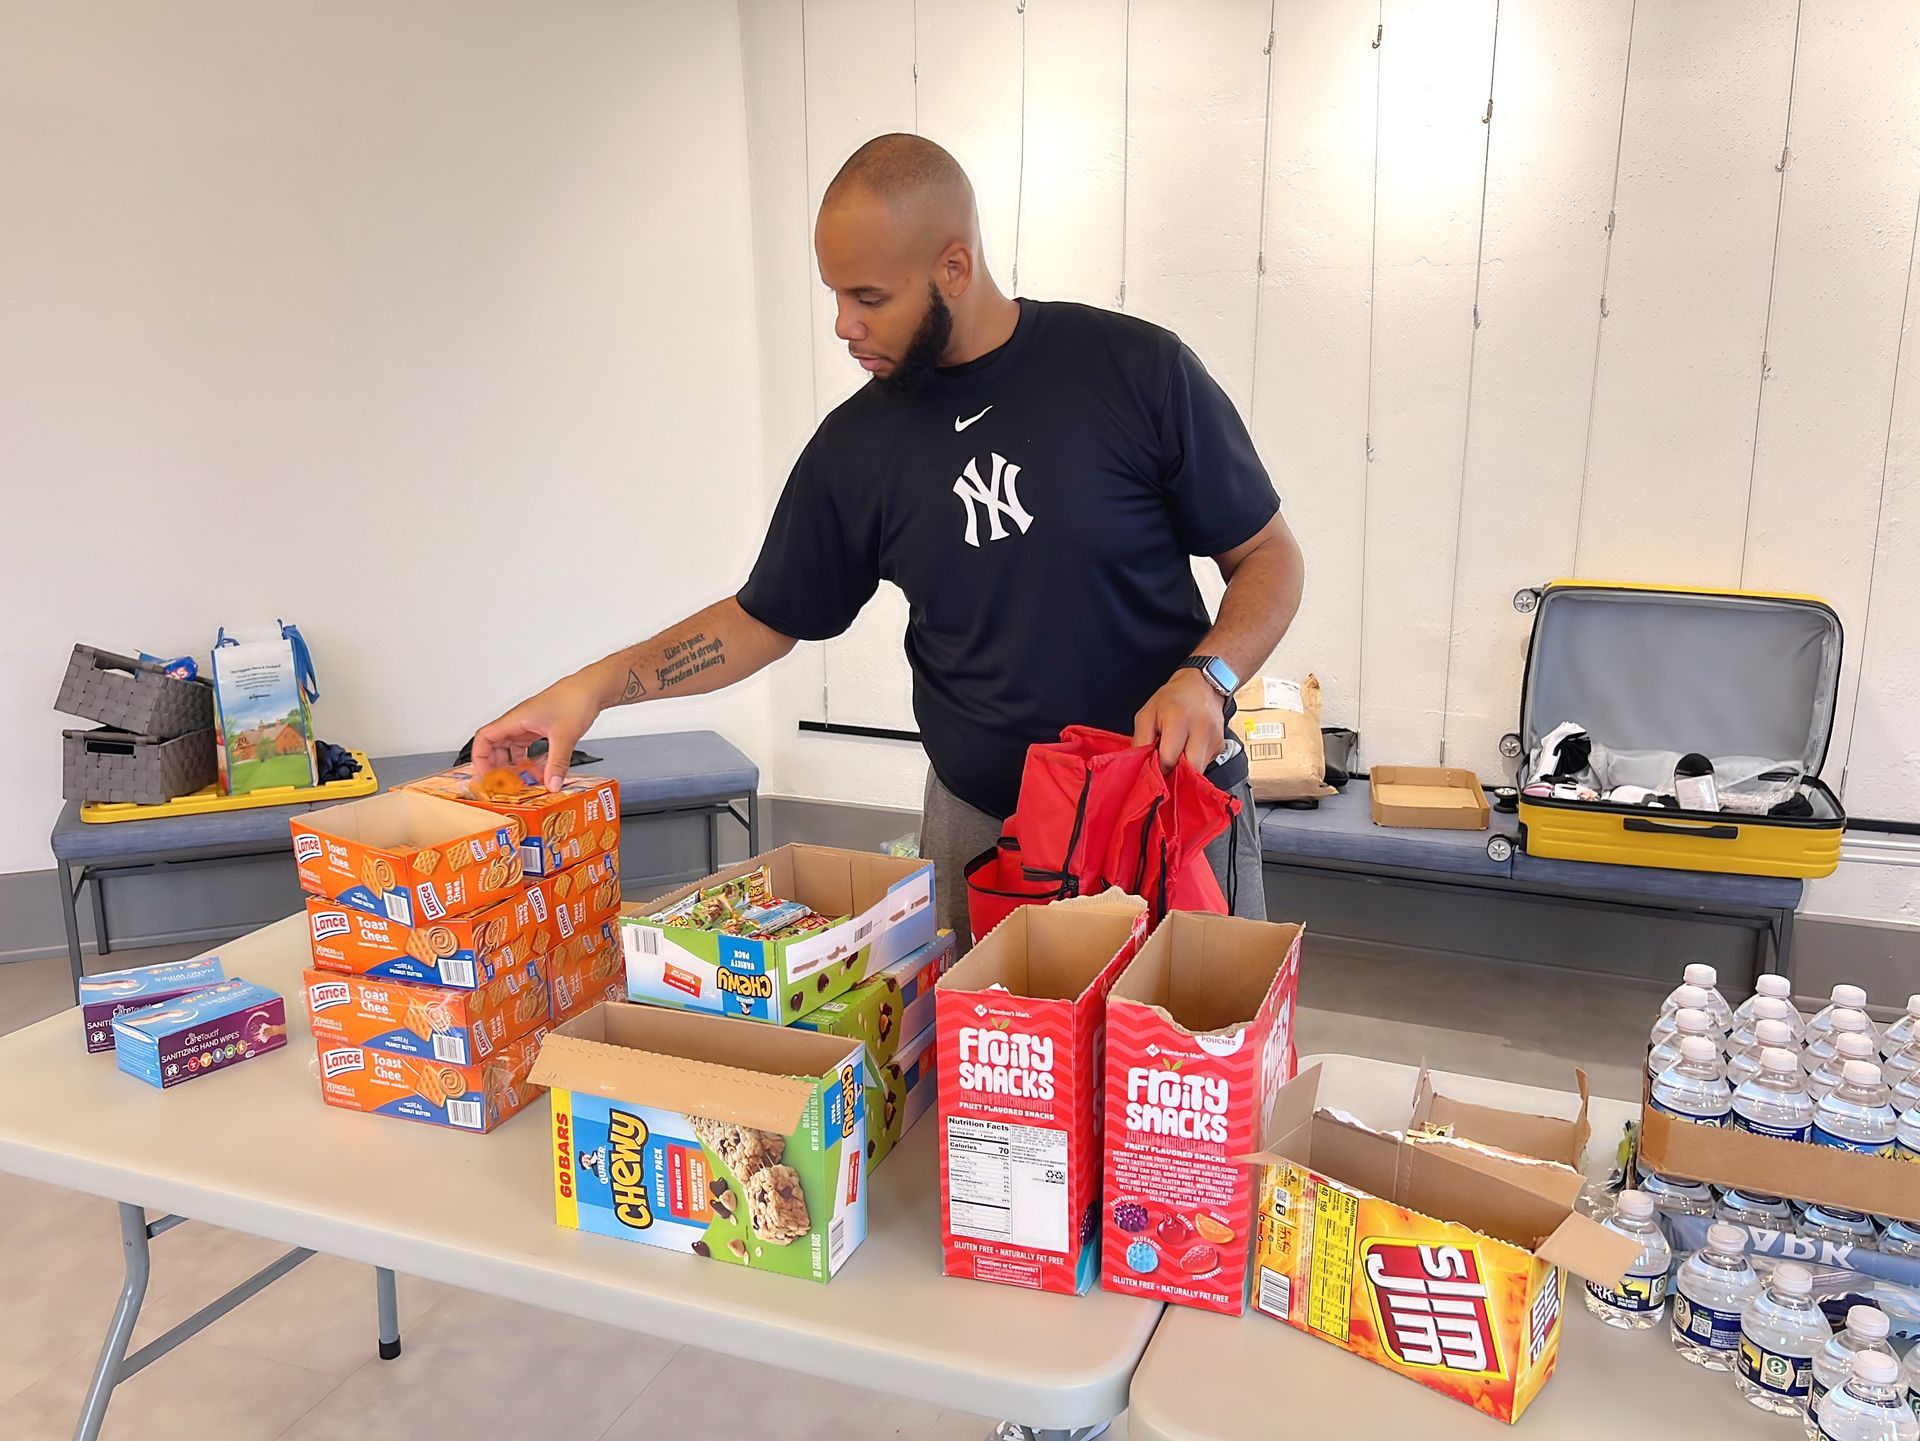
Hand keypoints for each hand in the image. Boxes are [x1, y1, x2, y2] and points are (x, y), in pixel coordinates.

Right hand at [471, 670, 606, 790]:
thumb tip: (551, 784)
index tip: (486, 775)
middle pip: (494, 745)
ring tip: (517, 781)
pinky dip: (526, 759)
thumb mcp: (565, 735)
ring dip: (511, 764)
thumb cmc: (575, 699)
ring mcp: (529, 724)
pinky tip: (535, 770)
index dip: (480, 758)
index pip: (484, 737)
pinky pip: (525, 746)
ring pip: (510, 746)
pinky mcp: (540, 727)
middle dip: (495, 765)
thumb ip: (557, 763)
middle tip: (501, 784)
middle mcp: (519, 721)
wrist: (592, 688)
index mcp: (516, 719)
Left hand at [1132, 668, 1226, 773]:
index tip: (1154, 762)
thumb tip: (1140, 766)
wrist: (1201, 686)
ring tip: (1177, 752)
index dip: (1159, 765)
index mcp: (1179, 718)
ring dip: (1185, 768)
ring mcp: (1214, 737)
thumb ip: (1141, 740)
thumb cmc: (1171, 700)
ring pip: (1198, 770)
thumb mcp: (1146, 714)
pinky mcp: (1220, 745)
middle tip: (1165, 762)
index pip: (1169, 759)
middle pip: (1188, 769)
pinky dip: (1194, 761)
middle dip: (1175, 772)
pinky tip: (1188, 747)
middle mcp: (1201, 728)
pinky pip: (1205, 763)